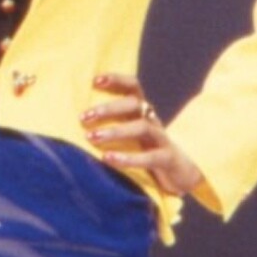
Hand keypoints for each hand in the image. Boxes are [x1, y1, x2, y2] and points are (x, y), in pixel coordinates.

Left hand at [83, 73, 207, 198]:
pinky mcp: (167, 159)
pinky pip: (150, 157)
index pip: (133, 87)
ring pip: (142, 127)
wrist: (182, 176)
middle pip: (135, 104)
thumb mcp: (129, 137)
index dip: (117, 80)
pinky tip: (108, 158)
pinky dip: (128, 158)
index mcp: (142, 113)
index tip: (95, 80)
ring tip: (92, 138)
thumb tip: (75, 126)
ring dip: (115, 131)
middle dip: (108, 108)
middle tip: (83, 117)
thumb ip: (109, 128)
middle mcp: (153, 121)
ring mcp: (162, 139)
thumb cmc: (146, 154)